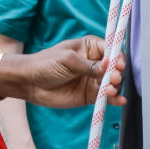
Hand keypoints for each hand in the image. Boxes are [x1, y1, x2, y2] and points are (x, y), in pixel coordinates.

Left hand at [4, 36, 124, 108]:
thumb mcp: (68, 60)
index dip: (117, 57)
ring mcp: (94, 79)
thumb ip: (89, 65)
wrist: (30, 83)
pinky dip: (114, 99)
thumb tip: (109, 65)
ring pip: (113, 83)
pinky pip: (106, 97)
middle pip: (115, 67)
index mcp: (91, 47)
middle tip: (113, 78)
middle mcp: (95, 63)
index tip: (118, 65)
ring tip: (109, 90)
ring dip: (116, 87)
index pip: (112, 50)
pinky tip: (120, 101)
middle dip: (117, 73)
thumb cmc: (46, 64)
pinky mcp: (91, 95)